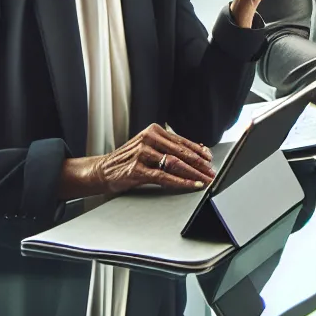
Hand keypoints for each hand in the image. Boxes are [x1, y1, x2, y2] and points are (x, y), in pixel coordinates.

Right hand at [63, 124, 214, 195]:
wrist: (103, 170)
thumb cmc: (128, 160)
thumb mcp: (148, 147)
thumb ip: (168, 147)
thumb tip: (199, 151)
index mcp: (153, 131)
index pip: (181, 141)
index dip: (198, 151)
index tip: (210, 159)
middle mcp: (148, 139)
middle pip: (180, 152)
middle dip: (199, 164)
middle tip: (212, 172)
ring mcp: (141, 154)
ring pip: (174, 163)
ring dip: (193, 173)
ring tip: (205, 180)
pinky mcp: (137, 169)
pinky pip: (164, 176)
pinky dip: (181, 181)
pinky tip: (191, 184)